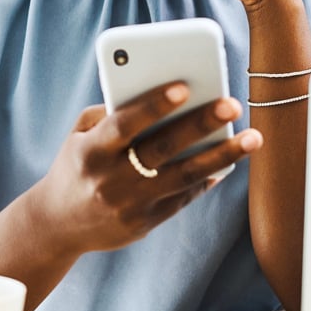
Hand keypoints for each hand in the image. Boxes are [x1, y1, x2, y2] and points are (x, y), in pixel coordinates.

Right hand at [29, 82, 262, 255]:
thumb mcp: (80, 135)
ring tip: (253, 138)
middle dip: (200, 124)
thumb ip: (111, 113)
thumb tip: (164, 97)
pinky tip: (229, 162)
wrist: (57, 224)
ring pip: (183, 177)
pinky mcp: (144, 224)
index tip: (183, 86)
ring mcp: (129, 205)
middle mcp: (110, 180)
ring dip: (222, 156)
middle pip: (162, 149)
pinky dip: (207, 179)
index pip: (124, 124)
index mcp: (90, 151)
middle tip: (232, 103)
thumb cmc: (76, 165)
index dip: (153, 105)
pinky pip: (183, 198)